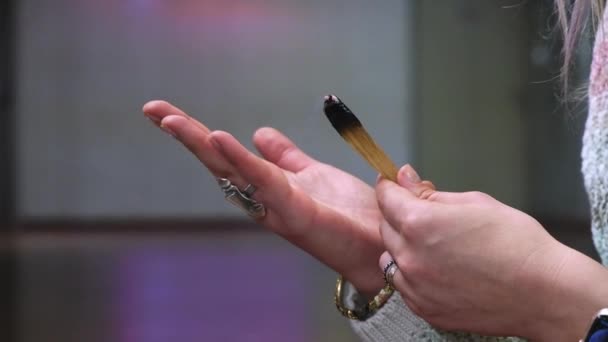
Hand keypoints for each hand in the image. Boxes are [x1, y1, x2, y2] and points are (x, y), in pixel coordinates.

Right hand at [142, 100, 386, 294]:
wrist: (382, 244)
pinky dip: (240, 159)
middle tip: (153, 109)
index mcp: (267, 184)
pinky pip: (264, 181)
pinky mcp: (296, 212)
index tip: (165, 112)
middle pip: (218, 161)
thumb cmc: (350, 214)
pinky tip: (219, 138)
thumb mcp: (314, 173)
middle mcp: (264, 197)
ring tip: (171, 120)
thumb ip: (285, 156)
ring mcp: (276, 206)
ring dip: (200, 143)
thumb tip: (259, 133)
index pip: (225, 154)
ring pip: (230, 171)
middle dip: (185, 135)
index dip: (197, 133)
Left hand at [376, 164, 607, 340]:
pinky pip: (405, 286)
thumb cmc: (516, 242)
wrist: (544, 292)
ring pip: (391, 259)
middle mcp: (410, 256)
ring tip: (433, 246)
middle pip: (386, 227)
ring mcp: (415, 287)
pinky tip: (438, 270)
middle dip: (399, 216)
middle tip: (426, 215)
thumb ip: (430, 193)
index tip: (392, 183)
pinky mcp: (425, 309)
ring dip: (402, 248)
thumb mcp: (474, 202)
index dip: (389, 187)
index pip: (386, 197)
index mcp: (419, 223)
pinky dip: (413, 275)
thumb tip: (404, 178)